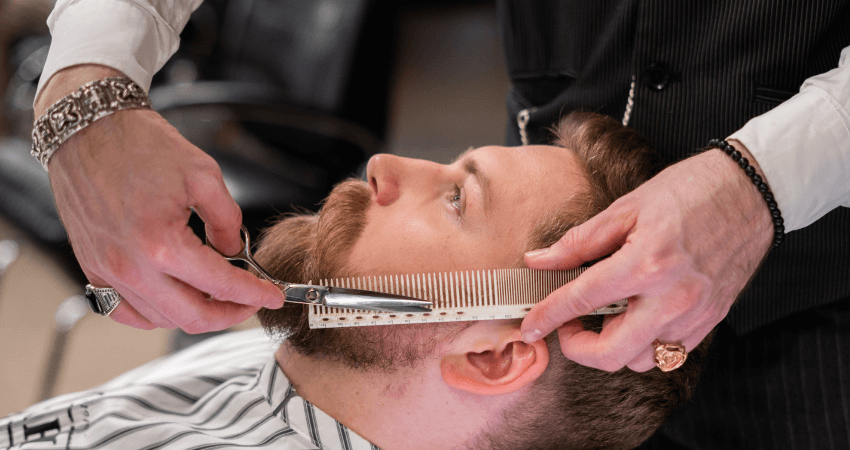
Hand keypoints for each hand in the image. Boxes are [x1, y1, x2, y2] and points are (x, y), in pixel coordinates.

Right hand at [37, 65, 283, 331]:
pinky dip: (156, 314)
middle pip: (193, 317)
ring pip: (161, 319)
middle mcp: (131, 266)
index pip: (221, 285)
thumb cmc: (141, 146)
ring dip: (196, 314)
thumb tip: (234, 252)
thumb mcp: (204, 175)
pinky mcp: (91, 269)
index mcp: (162, 244)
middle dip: (231, 313)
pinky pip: (125, 312)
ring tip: (217, 296)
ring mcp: (107, 271)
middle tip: (250, 301)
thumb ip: (227, 220)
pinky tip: (176, 299)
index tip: (273, 295)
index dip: (255, 294)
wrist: (88, 130)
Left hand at [520, 143, 773, 370]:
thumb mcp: (626, 209)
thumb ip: (578, 242)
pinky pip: (668, 353)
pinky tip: (636, 316)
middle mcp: (672, 298)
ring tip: (606, 316)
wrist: (750, 192)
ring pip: (640, 360)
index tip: (530, 326)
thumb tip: (538, 261)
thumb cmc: (689, 191)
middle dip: (578, 348)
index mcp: (646, 264)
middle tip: (568, 325)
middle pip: (611, 353)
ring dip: (613, 347)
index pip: (582, 301)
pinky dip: (644, 344)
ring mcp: (695, 315)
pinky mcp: (711, 321)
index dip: (547, 316)